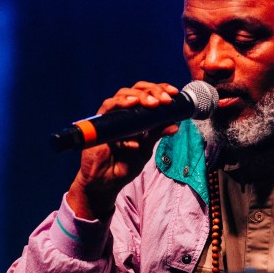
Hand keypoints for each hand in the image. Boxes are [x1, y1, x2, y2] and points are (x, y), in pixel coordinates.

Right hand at [66, 81, 180, 220]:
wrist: (106, 182)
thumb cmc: (124, 164)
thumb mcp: (145, 149)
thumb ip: (156, 135)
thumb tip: (175, 125)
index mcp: (137, 116)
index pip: (148, 94)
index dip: (161, 89)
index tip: (173, 94)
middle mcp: (124, 113)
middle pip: (136, 90)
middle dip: (153, 91)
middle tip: (165, 100)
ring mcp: (111, 117)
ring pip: (122, 94)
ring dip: (139, 96)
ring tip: (153, 103)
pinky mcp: (99, 124)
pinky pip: (108, 109)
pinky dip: (121, 105)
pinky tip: (133, 107)